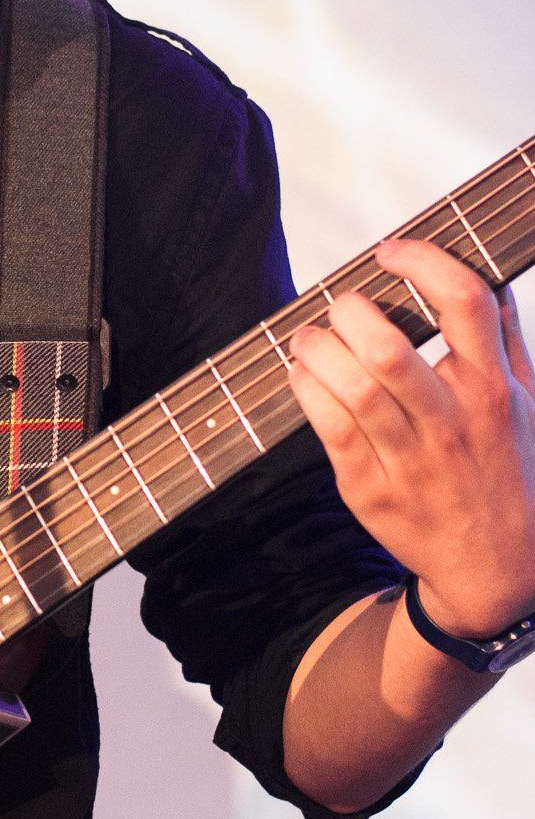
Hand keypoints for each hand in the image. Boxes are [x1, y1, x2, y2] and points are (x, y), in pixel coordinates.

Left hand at [288, 238, 534, 637]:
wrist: (498, 567)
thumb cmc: (506, 468)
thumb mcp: (528, 401)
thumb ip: (506, 338)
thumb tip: (486, 278)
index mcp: (494, 389)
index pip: (466, 304)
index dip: (423, 262)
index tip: (389, 251)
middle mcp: (452, 422)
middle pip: (389, 350)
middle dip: (350, 313)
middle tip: (341, 308)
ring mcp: (410, 460)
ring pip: (350, 388)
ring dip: (316, 349)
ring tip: (309, 337)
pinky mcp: (371, 489)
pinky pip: (327, 427)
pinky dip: (306, 388)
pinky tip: (305, 375)